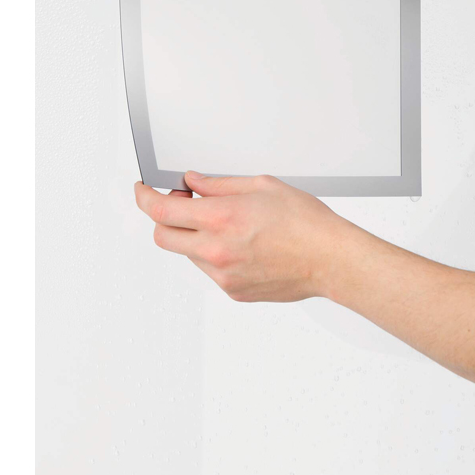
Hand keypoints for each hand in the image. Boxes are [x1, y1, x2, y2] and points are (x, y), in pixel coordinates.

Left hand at [133, 172, 354, 301]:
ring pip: (187, 254)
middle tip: (183, 204)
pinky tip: (243, 245)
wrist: (331, 259)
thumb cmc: (307, 223)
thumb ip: (219, 184)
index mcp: (221, 218)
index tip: (143, 190)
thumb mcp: (262, 186)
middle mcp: (216, 250)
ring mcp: (223, 274)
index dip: (144, 198)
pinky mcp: (234, 291)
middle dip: (164, 218)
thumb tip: (193, 183)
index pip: (161, 210)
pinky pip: (210, 271)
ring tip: (229, 225)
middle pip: (163, 236)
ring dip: (194, 237)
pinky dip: (215, 255)